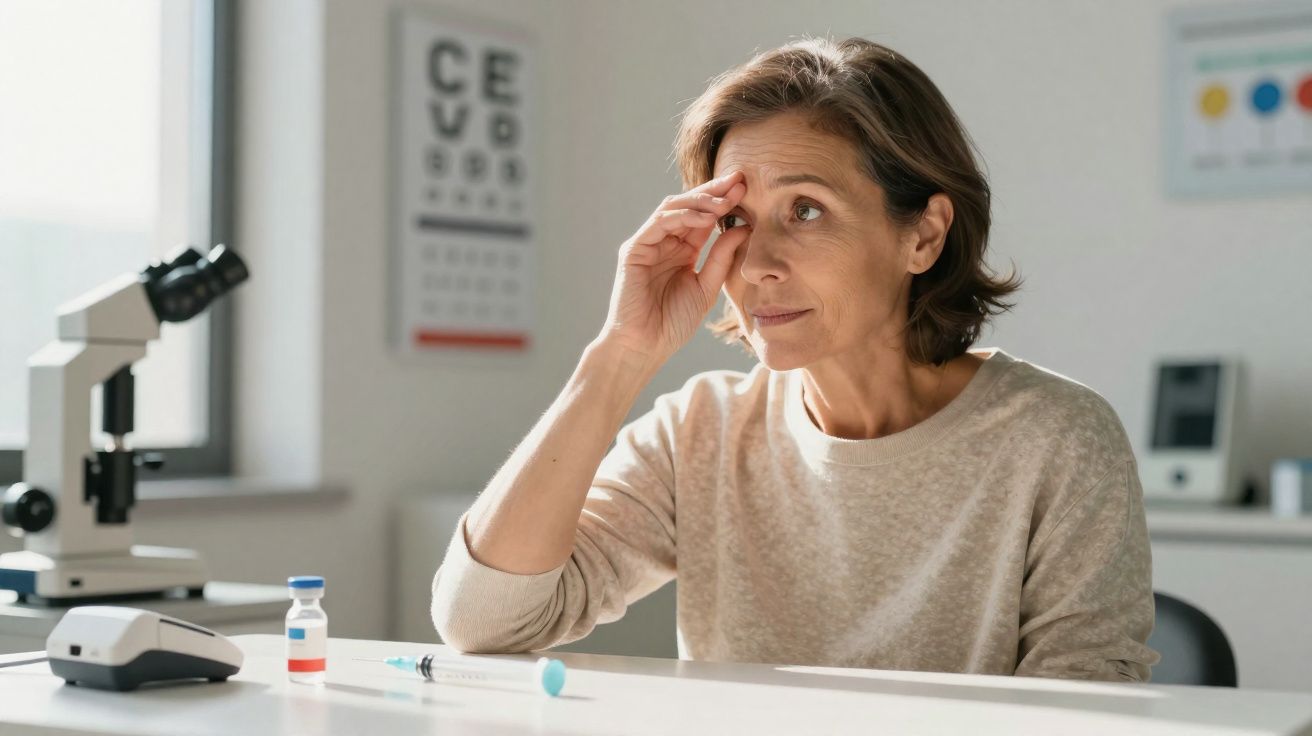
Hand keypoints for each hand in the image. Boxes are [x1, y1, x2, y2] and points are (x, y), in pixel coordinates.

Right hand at [597, 170, 749, 362]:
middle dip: (714, 191)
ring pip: (673, 208)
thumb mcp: (706, 287)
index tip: (748, 188)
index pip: (704, 217)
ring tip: (725, 200)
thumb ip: (722, 258)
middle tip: (739, 180)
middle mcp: (664, 241)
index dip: (724, 201)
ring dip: (700, 201)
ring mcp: (648, 243)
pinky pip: (659, 223)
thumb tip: (744, 228)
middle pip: (689, 205)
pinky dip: (682, 216)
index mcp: (683, 250)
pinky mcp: (634, 250)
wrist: (645, 347)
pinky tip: (705, 217)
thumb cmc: (672, 323)